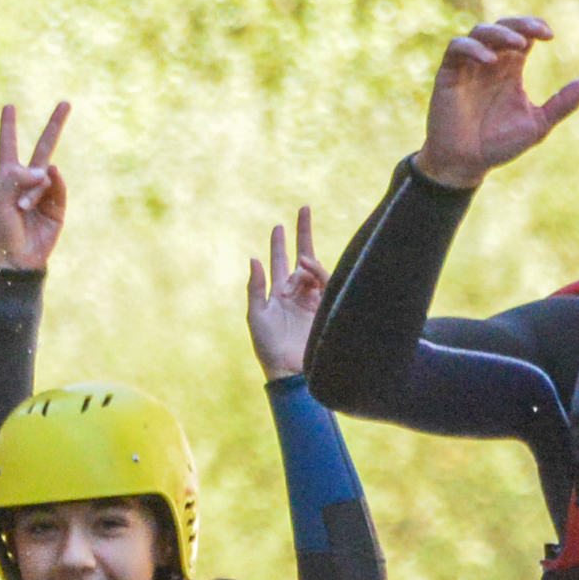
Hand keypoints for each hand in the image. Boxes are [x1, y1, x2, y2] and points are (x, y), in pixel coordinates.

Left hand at [0, 100, 69, 270]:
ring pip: (47, 176)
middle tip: (66, 102)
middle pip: (43, 148)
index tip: (9, 107)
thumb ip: (18, 177)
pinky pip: (58, 188)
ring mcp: (44, 194)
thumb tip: (47, 168)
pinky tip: (51, 178)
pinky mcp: (57, 209)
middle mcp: (27, 182)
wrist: (13, 260)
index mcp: (7, 178)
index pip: (8, 146)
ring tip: (24, 208)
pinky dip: (54, 183)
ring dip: (36, 189)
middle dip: (54, 125)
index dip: (9, 127)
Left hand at [244, 211, 325, 377]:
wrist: (289, 370)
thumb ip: (255, 287)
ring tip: (302, 263)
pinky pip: (324, 283)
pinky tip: (307, 266)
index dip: (280, 243)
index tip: (279, 225)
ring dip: (307, 262)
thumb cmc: (268, 347)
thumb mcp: (256, 315)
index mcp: (277, 294)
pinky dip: (317, 272)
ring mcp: (312, 299)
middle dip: (302, 234)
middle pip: (301, 257)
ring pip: (313, 270)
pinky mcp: (325, 307)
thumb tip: (254, 259)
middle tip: (304, 209)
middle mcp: (296, 293)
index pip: (280, 262)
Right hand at [415, 16, 578, 189]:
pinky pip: (457, 48)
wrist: (466, 164)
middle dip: (521, 24)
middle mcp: (490, 63)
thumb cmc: (499, 145)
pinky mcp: (448, 74)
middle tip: (538, 33)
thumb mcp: (538, 124)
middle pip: (504, 27)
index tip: (550, 36)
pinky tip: (488, 60)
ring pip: (480, 32)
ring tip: (518, 45)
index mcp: (511, 70)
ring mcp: (468, 66)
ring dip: (499, 33)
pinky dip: (472, 48)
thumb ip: (563, 104)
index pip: (523, 35)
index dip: (535, 27)